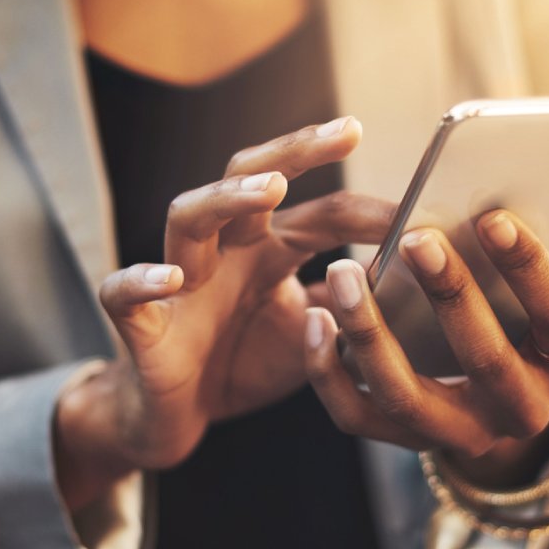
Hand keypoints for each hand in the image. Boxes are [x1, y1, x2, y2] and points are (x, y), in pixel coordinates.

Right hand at [55, 117, 395, 506]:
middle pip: (249, 177)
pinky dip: (142, 280)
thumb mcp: (314, 333)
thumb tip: (418, 284)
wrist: (176, 418)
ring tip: (270, 189)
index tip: (423, 208)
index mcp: (268, 247)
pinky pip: (124, 293)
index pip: (322, 211)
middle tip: (345, 130)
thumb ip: (353, 305)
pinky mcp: (141, 325)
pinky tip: (171, 278)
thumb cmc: (243, 361)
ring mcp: (179, 281)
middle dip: (295, 150)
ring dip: (227, 197)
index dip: (370, 210)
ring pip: (188, 216)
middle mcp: (224, 250)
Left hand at [303, 210, 548, 485]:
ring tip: (343, 272)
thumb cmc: (537, 319)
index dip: (530, 270)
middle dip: (451, 295)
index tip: (494, 218)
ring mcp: (458, 432)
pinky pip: (357, 416)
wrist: (507, 396)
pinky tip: (314, 317)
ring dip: (371, 333)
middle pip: (484, 359)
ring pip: (407, 396)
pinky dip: (328, 371)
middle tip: (416, 236)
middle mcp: (517, 410)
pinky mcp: (404, 439)